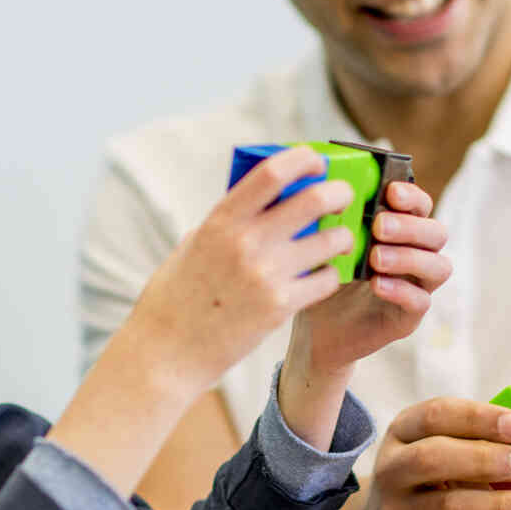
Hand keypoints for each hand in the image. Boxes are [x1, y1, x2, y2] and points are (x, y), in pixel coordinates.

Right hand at [114, 147, 356, 400]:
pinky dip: (331, 274)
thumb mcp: (195, 244)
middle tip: (343, 197)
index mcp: (221, 220)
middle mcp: (246, 243)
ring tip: (337, 240)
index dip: (303, 158)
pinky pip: (327, 280)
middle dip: (339, 192)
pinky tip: (322, 275)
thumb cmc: (177, 295)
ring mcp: (266, 275)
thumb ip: (231, 219)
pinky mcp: (279, 308)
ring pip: (331, 240)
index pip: (273, 172)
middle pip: (314, 199)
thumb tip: (270, 196)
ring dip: (342, 236)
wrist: (167, 350)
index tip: (316, 161)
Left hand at [287, 181, 450, 376]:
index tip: (391, 191)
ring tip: (376, 258)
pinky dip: (401, 291)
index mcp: (400, 230)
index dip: (412, 196)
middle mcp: (416, 255)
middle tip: (379, 226)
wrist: (313, 327)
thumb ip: (338, 217)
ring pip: (438, 266)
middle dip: (410, 226)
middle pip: (437, 233)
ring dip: (410, 257)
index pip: (421, 206)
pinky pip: (421, 301)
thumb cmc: (323, 275)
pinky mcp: (409, 317)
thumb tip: (333, 186)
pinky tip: (376, 284)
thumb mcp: (326, 242)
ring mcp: (417, 286)